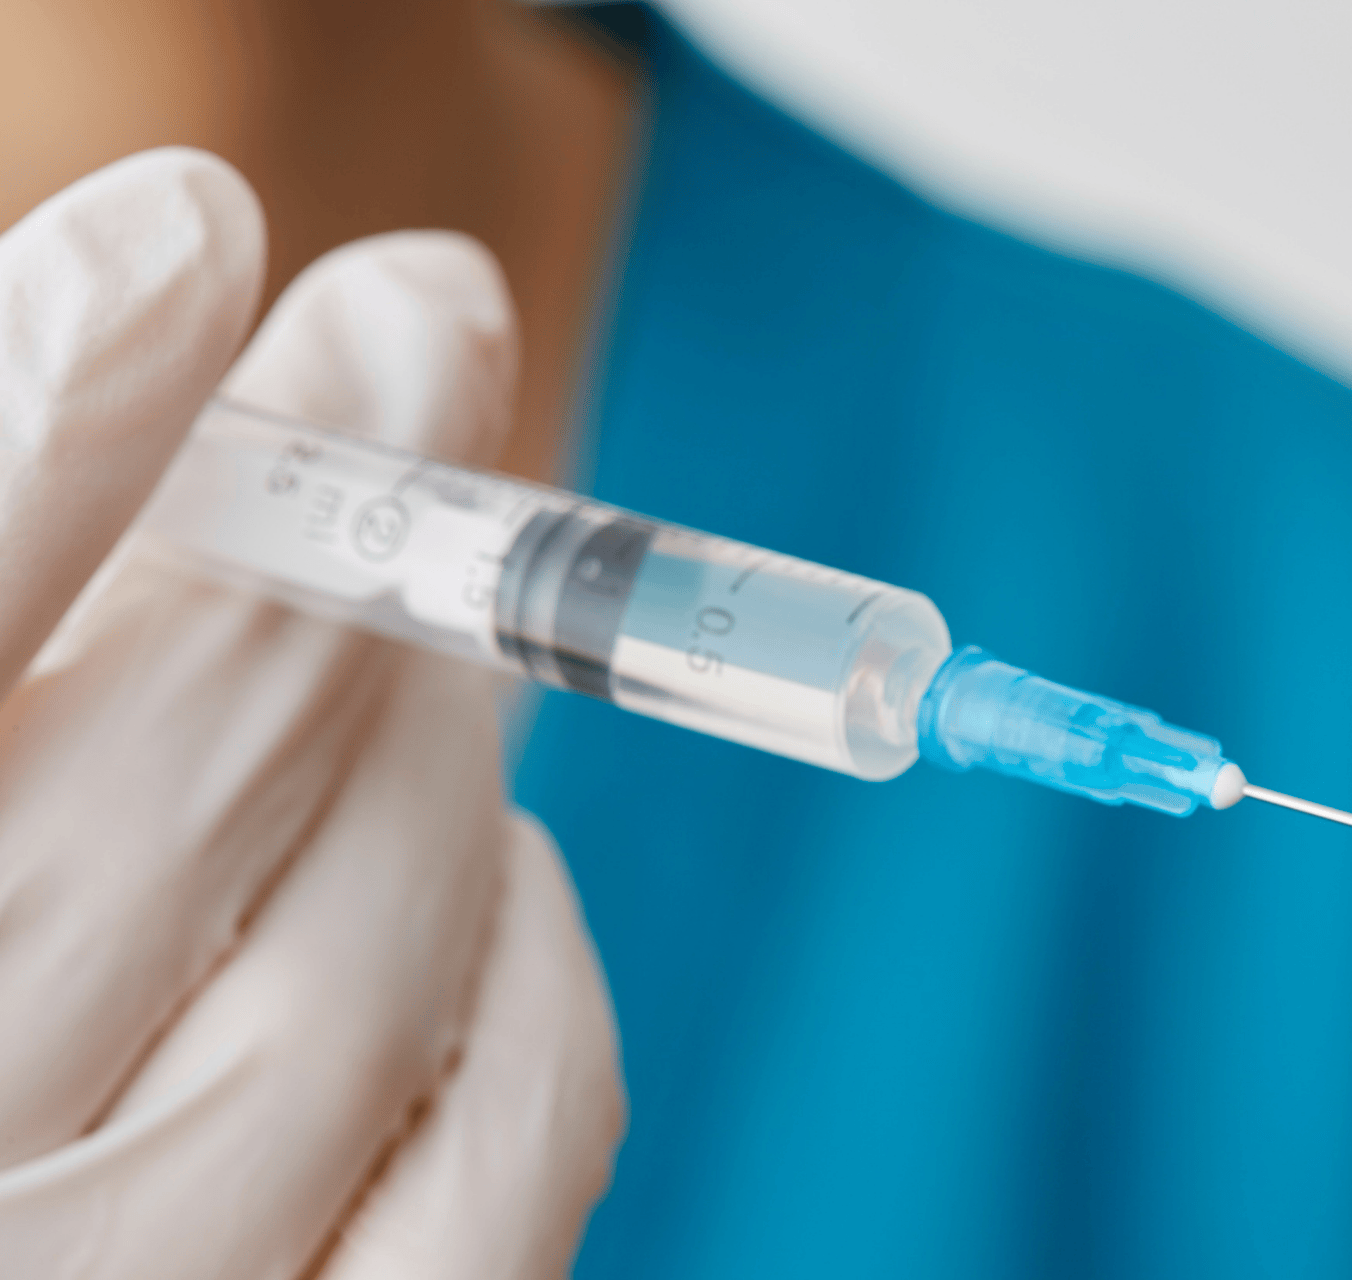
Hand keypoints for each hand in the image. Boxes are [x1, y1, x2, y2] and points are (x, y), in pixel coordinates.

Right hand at [0, 149, 623, 1278]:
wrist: (47, 1186)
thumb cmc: (15, 938)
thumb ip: (21, 580)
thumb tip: (183, 303)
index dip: (59, 416)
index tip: (188, 236)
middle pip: (172, 788)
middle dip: (329, 528)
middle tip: (416, 334)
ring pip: (366, 961)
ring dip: (429, 742)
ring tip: (421, 646)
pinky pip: (507, 1155)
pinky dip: (542, 979)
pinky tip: (506, 873)